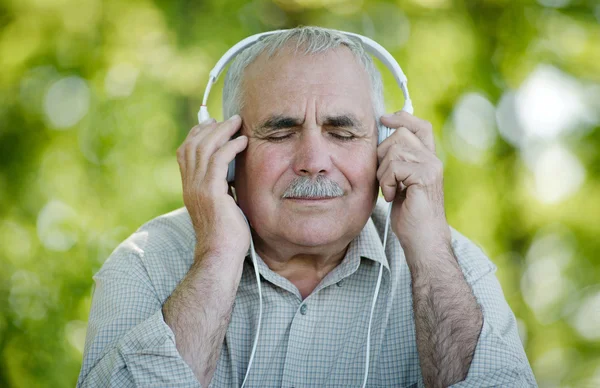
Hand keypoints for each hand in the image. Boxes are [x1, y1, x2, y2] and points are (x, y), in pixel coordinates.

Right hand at [176, 115, 249, 258]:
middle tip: (231, 119)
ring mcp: (198, 188)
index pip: (185, 151)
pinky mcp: (211, 191)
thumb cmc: (226, 235)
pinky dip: (231, 146)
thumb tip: (232, 174)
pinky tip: (243, 141)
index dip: (198, 134)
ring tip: (238, 123)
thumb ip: (221, 188)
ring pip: (205, 148)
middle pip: (194, 144)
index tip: (214, 123)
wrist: (220, 255)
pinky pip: (219, 159)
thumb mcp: (220, 205)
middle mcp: (190, 185)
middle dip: (212, 127)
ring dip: (223, 131)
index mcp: (189, 187)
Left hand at [377, 111, 449, 245]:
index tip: (384, 119)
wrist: (423, 240)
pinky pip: (394, 166)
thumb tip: (380, 140)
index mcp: (428, 159)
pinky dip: (386, 183)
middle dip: (382, 154)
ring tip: (390, 190)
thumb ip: (397, 162)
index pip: (419, 125)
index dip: (402, 117)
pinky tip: (392, 197)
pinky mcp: (425, 177)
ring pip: (394, 150)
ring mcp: (431, 167)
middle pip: (400, 134)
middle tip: (386, 179)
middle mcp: (433, 159)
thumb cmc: (409, 215)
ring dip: (383, 172)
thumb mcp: (400, 182)